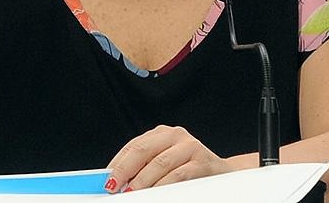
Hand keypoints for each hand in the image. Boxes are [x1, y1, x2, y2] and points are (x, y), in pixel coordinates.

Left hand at [104, 125, 234, 192]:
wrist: (223, 174)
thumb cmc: (189, 170)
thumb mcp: (165, 164)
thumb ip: (144, 168)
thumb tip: (118, 181)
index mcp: (162, 134)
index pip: (134, 145)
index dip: (118, 163)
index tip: (105, 180)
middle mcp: (175, 135)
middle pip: (143, 150)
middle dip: (125, 170)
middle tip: (114, 186)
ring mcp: (190, 146)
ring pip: (159, 163)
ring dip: (142, 181)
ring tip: (132, 193)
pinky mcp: (202, 161)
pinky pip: (177, 175)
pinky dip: (163, 186)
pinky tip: (154, 194)